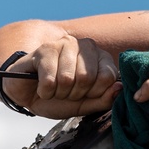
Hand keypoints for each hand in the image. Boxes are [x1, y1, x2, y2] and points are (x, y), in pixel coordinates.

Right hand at [2, 26, 120, 118]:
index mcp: (99, 57)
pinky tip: (42, 86)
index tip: (84, 94)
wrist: (28, 95)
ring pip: (67, 78)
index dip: (95, 93)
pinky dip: (45, 91)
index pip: (108, 76)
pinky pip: (50, 80)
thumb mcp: (84, 104)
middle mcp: (84, 46)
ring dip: (58, 93)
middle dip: (74, 94)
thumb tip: (119, 88)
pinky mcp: (44, 50)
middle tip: (65, 92)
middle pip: (87, 78)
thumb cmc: (58, 97)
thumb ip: (104, 99)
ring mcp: (63, 44)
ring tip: (54, 89)